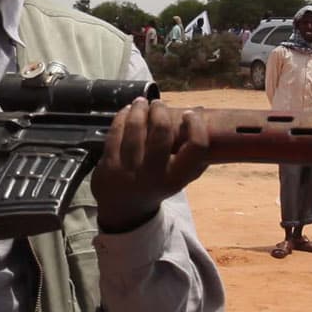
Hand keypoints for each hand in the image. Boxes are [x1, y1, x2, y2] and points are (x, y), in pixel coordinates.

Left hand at [93, 99, 210, 230]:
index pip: (196, 148)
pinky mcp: (109, 165)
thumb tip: (202, 112)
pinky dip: (122, 118)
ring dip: (139, 110)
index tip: (190, 114)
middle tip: (158, 104)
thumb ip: (191, 153)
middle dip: (160, 112)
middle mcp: (154, 176)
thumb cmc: (158, 185)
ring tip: (142, 102)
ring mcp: (129, 171)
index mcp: (177, 179)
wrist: (124, 209)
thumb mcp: (179, 177)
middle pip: (161, 134)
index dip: (196, 126)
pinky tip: (127, 111)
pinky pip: (115, 133)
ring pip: (135, 130)